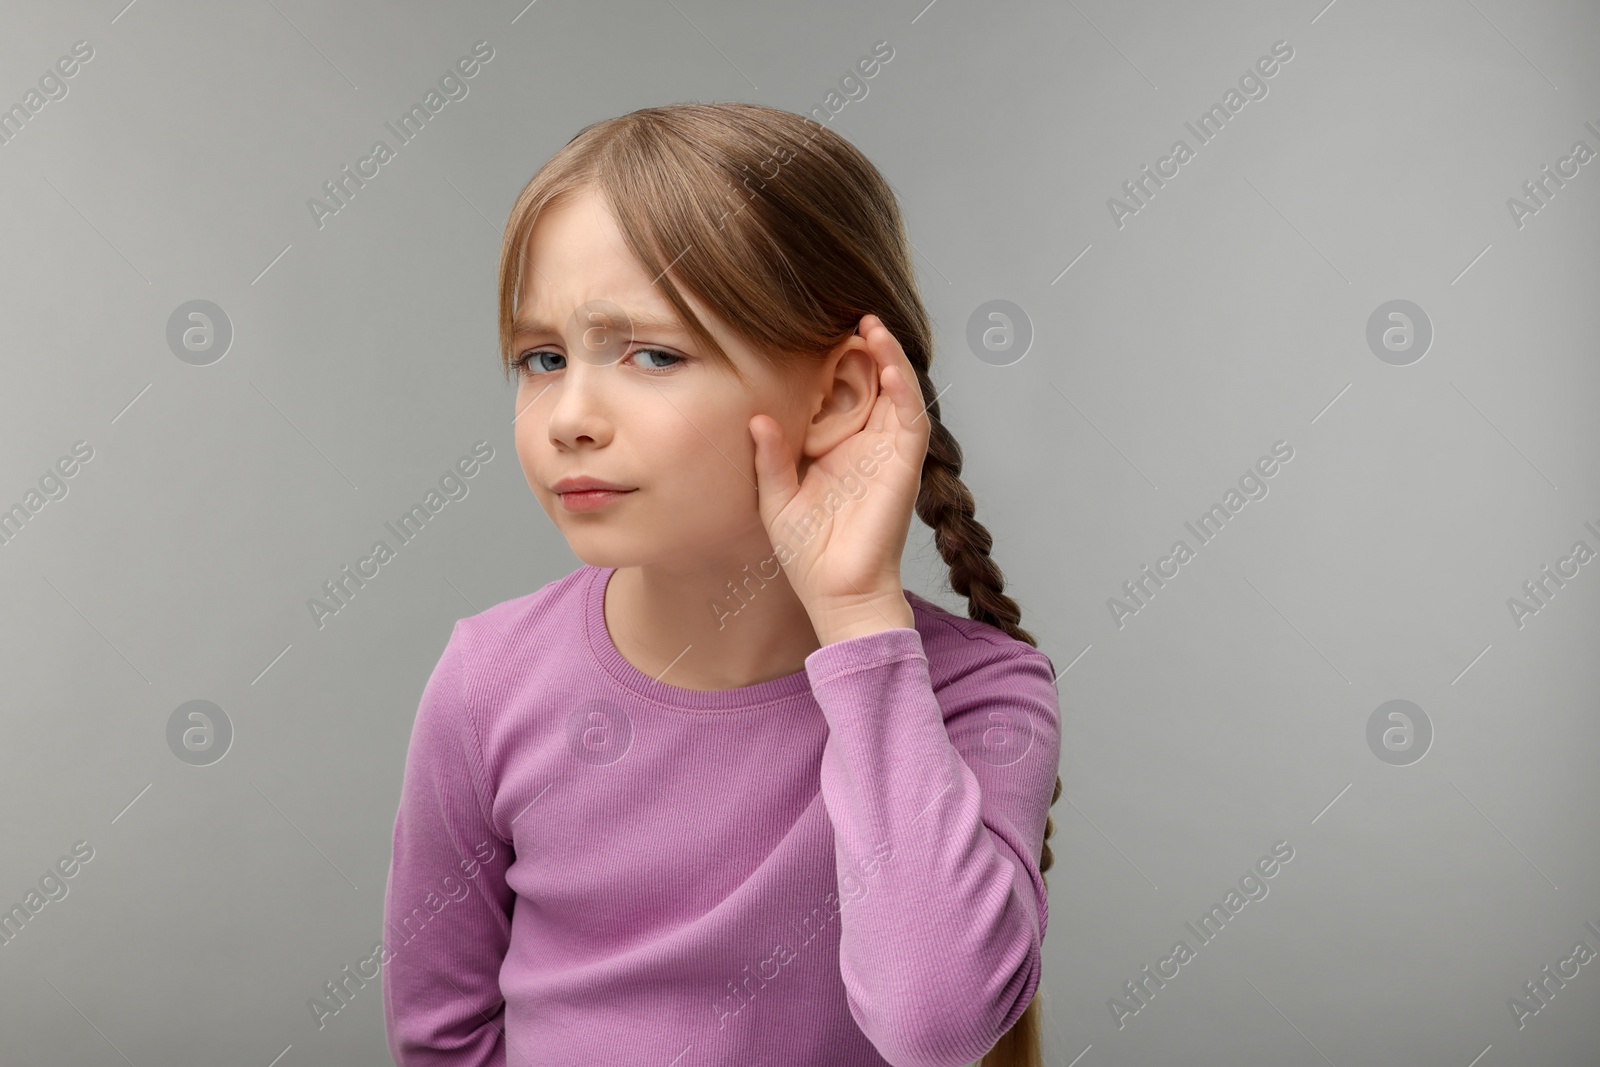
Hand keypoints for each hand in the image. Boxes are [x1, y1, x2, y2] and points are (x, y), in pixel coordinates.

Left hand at [748, 314, 929, 643]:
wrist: (836, 592)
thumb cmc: (807, 555)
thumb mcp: (776, 499)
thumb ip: (770, 458)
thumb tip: (756, 418)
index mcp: (836, 451)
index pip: (840, 397)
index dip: (834, 364)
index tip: (816, 332)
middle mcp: (865, 447)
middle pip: (873, 385)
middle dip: (866, 349)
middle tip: (849, 314)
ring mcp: (887, 455)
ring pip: (897, 394)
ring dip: (890, 358)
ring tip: (872, 325)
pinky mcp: (904, 469)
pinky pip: (910, 421)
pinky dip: (904, 392)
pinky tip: (890, 366)